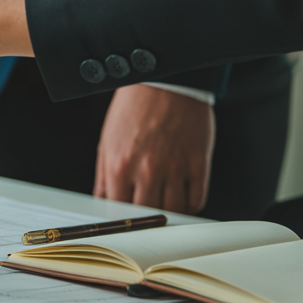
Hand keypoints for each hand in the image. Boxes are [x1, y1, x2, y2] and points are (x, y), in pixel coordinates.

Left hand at [94, 84, 215, 213]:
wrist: (165, 82)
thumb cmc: (134, 108)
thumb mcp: (108, 141)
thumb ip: (104, 176)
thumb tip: (103, 201)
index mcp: (120, 165)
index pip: (117, 210)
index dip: (121, 218)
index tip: (125, 220)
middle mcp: (147, 170)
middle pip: (147, 215)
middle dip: (145, 217)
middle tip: (146, 215)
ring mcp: (175, 168)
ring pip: (174, 212)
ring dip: (169, 214)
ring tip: (165, 205)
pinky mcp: (198, 164)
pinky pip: (197, 200)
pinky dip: (190, 206)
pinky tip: (182, 198)